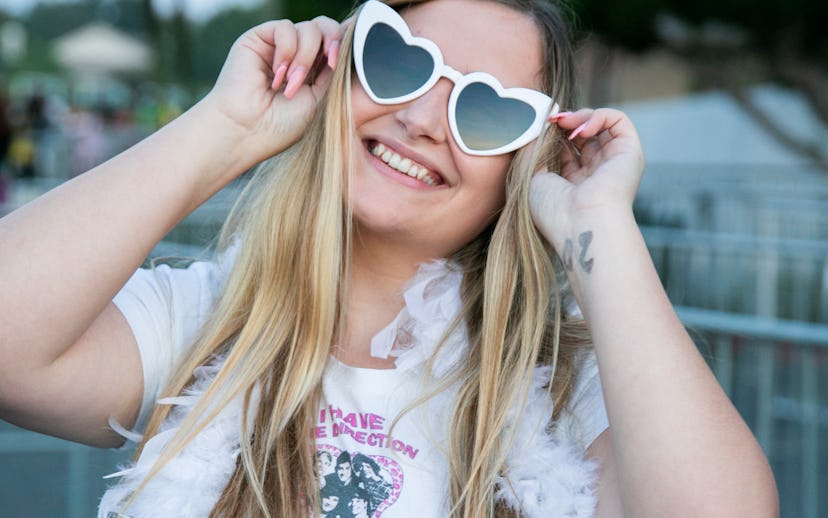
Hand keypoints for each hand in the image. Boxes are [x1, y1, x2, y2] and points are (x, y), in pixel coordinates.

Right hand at [204, 16, 345, 162]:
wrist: (247, 132)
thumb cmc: (283, 126)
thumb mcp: (323, 98)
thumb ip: (338, 71)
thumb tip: (358, 43)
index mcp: (316, 70)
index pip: (337, 44)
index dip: (348, 42)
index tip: (357, 48)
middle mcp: (299, 55)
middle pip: (327, 28)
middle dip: (334, 43)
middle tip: (331, 64)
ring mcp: (279, 46)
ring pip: (309, 28)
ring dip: (305, 58)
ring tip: (291, 87)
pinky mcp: (260, 39)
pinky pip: (285, 28)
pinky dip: (287, 51)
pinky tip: (277, 75)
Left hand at [529, 108, 644, 247]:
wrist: (582, 224)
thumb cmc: (553, 210)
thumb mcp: (530, 180)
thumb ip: (531, 152)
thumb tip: (536, 131)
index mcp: (572, 184)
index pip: (564, 148)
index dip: (551, 135)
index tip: (539, 131)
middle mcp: (594, 173)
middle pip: (581, 135)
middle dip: (565, 123)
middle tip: (552, 123)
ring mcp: (612, 162)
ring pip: (600, 124)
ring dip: (580, 116)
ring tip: (565, 124)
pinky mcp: (629, 152)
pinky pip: (618, 121)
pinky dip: (598, 116)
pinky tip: (581, 130)